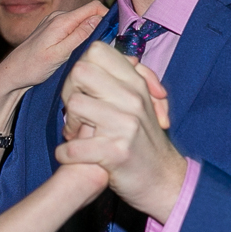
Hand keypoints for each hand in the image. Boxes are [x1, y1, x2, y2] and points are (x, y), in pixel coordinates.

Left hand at [0, 1, 110, 115]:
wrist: (12, 73)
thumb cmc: (33, 67)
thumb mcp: (59, 55)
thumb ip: (79, 36)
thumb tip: (98, 19)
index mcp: (61, 20)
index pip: (94, 7)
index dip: (108, 17)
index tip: (115, 34)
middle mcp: (58, 16)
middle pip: (90, 14)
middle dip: (100, 27)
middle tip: (104, 49)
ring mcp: (55, 21)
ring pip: (82, 22)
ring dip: (90, 34)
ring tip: (90, 53)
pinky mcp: (53, 29)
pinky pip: (74, 27)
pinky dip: (80, 36)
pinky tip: (78, 52)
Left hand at [53, 41, 187, 222]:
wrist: (164, 180)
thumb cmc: (145, 141)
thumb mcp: (143, 103)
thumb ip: (131, 79)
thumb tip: (128, 58)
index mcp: (135, 83)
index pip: (97, 51)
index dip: (82, 67)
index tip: (84, 90)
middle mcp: (132, 98)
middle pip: (80, 71)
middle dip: (69, 92)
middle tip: (75, 114)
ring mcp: (125, 124)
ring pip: (75, 105)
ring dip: (69, 125)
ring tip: (76, 137)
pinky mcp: (117, 152)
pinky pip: (74, 146)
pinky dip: (65, 154)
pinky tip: (70, 156)